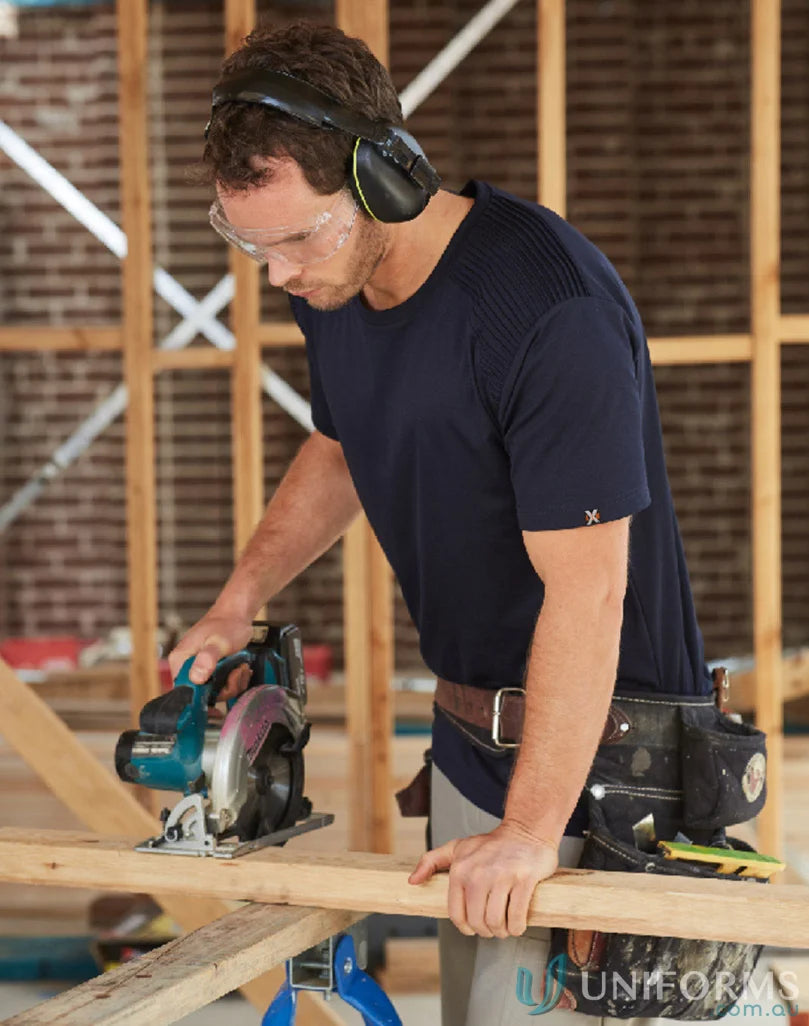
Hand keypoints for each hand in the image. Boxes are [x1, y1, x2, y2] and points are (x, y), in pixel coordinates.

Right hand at [168, 610, 253, 699]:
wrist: (236, 615)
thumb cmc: (226, 625)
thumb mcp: (219, 642)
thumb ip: (207, 659)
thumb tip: (196, 678)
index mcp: (180, 661)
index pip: (184, 692)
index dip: (203, 697)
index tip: (222, 689)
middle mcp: (187, 668)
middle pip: (203, 695)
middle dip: (225, 688)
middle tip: (237, 672)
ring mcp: (200, 669)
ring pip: (216, 691)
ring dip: (234, 683)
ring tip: (241, 667)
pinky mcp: (212, 670)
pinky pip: (223, 685)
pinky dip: (235, 680)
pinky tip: (241, 668)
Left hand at [407, 821, 558, 937]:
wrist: (525, 830)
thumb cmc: (492, 844)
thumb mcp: (457, 848)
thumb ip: (431, 861)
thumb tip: (412, 881)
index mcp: (460, 870)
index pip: (457, 914)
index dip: (466, 927)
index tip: (474, 927)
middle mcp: (478, 874)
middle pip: (477, 921)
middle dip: (486, 931)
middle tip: (493, 928)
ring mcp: (502, 876)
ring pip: (496, 922)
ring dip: (502, 932)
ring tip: (505, 927)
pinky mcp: (524, 880)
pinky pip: (516, 916)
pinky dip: (517, 927)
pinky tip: (517, 924)